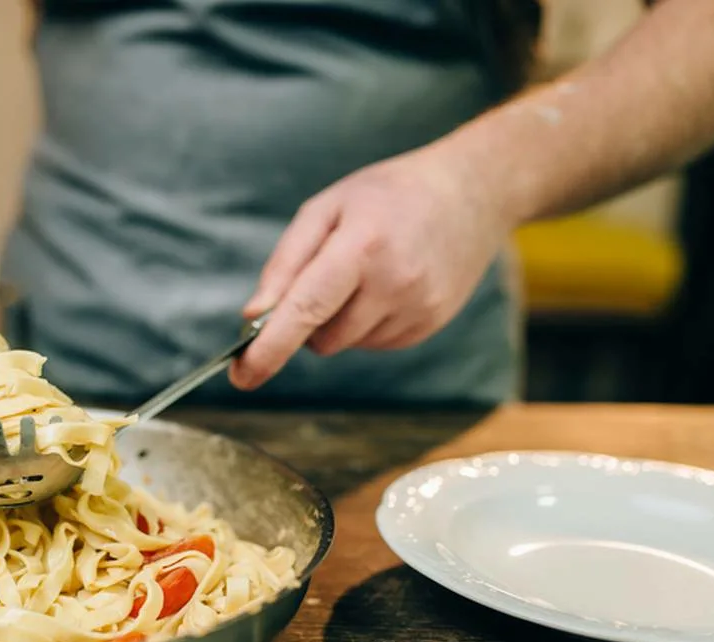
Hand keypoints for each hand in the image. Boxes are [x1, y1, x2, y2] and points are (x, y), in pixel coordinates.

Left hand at [229, 145, 511, 389]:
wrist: (472, 192)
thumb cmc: (387, 195)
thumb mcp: (326, 208)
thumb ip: (285, 263)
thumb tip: (253, 316)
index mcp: (361, 247)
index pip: (306, 310)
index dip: (269, 348)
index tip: (242, 376)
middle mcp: (394, 284)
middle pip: (321, 337)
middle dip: (308, 320)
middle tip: (328, 273)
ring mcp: (418, 309)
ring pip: (347, 343)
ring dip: (340, 320)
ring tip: (368, 270)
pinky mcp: (430, 325)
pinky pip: (374, 342)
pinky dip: (367, 322)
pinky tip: (388, 284)